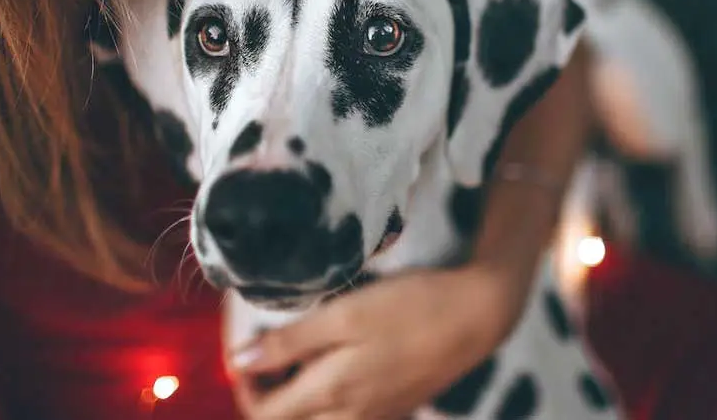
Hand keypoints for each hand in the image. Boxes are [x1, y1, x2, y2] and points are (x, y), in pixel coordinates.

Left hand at [228, 264, 528, 419]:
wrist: (477, 316)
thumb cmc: (411, 307)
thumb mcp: (345, 313)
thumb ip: (290, 342)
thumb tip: (239, 362)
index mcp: (332, 393)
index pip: (266, 416)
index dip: (245, 389)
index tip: (246, 355)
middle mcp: (352, 416)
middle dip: (270, 397)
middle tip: (270, 354)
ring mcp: (377, 415)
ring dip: (301, 400)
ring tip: (304, 356)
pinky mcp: (397, 407)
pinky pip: (350, 418)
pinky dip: (331, 400)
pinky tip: (340, 363)